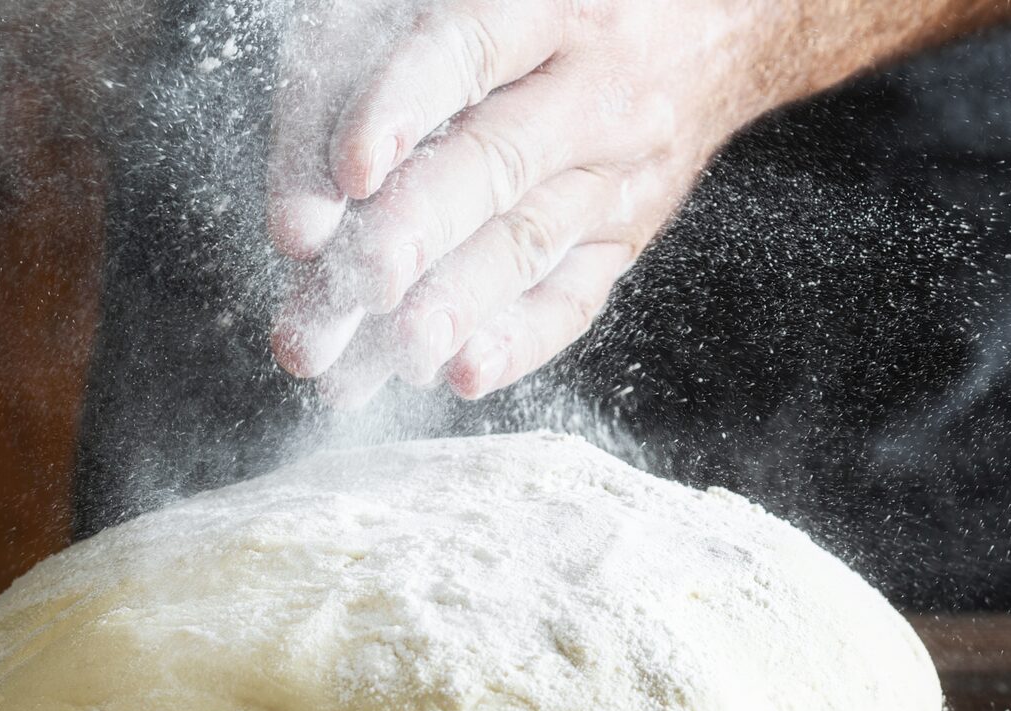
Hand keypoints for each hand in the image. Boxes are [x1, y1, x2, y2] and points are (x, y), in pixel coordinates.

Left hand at [266, 0, 802, 403]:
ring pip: (529, 242)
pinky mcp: (623, 236)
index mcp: (543, 4)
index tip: (351, 171)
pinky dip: (519, 342)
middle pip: (497, 161)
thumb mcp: (467, 4)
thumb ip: (371, 70)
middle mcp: (590, 87)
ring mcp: (616, 171)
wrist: (705, 26)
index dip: (403, 108)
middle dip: (418, 230)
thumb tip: (305, 213)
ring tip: (390, 355)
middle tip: (358, 285)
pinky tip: (462, 373)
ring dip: (453, 305)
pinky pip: (575, 296)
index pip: (466, 51)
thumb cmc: (540, 13)